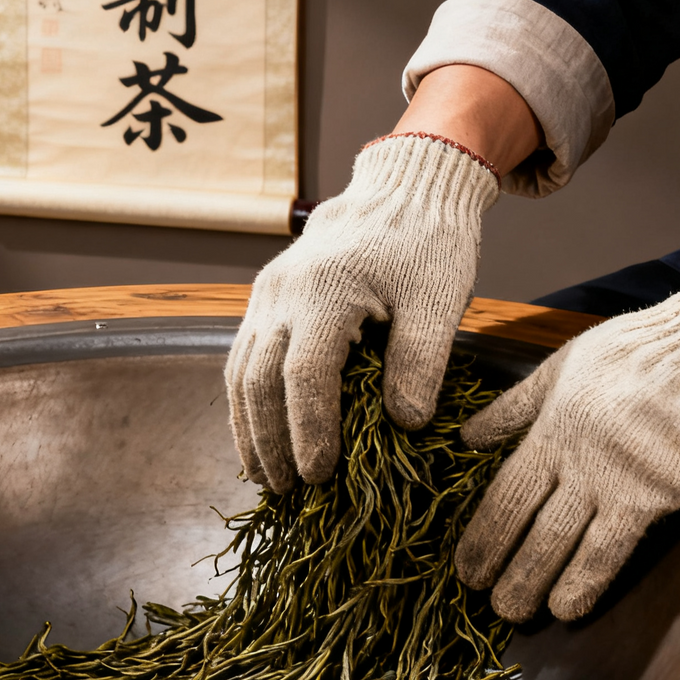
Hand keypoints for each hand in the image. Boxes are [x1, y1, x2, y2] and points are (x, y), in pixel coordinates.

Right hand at [226, 133, 499, 491]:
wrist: (403, 188)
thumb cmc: (428, 241)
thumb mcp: (438, 300)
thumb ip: (419, 362)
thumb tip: (403, 424)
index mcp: (324, 293)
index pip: (304, 378)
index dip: (310, 431)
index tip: (322, 475)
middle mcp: (281, 294)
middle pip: (259, 382)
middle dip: (270, 442)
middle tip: (288, 491)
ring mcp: (267, 294)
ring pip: (241, 371)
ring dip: (248, 427)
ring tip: (265, 476)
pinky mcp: (267, 297)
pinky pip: (243, 355)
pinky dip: (247, 399)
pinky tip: (258, 431)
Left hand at [455, 260, 679, 622]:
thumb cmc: (625, 355)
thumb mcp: (556, 369)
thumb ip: (511, 408)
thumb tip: (468, 436)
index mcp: (550, 433)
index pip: (507, 496)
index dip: (484, 536)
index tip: (465, 566)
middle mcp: (578, 466)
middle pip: (532, 529)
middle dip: (505, 569)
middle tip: (484, 602)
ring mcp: (617, 486)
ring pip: (567, 546)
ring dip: (537, 584)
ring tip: (514, 613)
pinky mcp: (656, 500)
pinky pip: (615, 549)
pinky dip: (588, 580)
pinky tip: (570, 606)